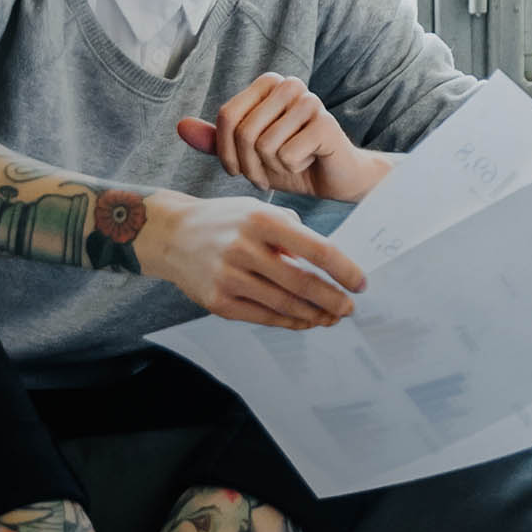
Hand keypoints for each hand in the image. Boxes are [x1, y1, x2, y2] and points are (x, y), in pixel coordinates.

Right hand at [131, 190, 367, 329]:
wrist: (170, 235)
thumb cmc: (224, 221)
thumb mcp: (258, 210)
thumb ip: (292, 230)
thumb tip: (329, 260)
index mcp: (261, 220)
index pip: (315, 249)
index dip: (344, 270)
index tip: (360, 283)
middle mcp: (244, 248)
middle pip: (302, 283)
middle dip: (332, 299)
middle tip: (349, 308)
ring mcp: (228, 277)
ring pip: (284, 304)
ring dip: (314, 315)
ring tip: (331, 317)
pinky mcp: (216, 301)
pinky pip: (262, 316)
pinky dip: (289, 321)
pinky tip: (305, 320)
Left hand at [177, 73, 389, 203]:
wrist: (334, 178)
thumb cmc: (291, 162)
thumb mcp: (247, 155)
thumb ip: (216, 140)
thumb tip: (180, 126)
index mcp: (268, 83)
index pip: (227, 116)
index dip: (225, 152)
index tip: (238, 170)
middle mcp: (288, 85)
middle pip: (244, 131)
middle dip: (250, 165)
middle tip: (266, 174)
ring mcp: (310, 101)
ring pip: (264, 145)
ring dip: (272, 169)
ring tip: (289, 165)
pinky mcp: (326, 124)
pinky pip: (287, 155)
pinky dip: (293, 169)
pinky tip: (308, 163)